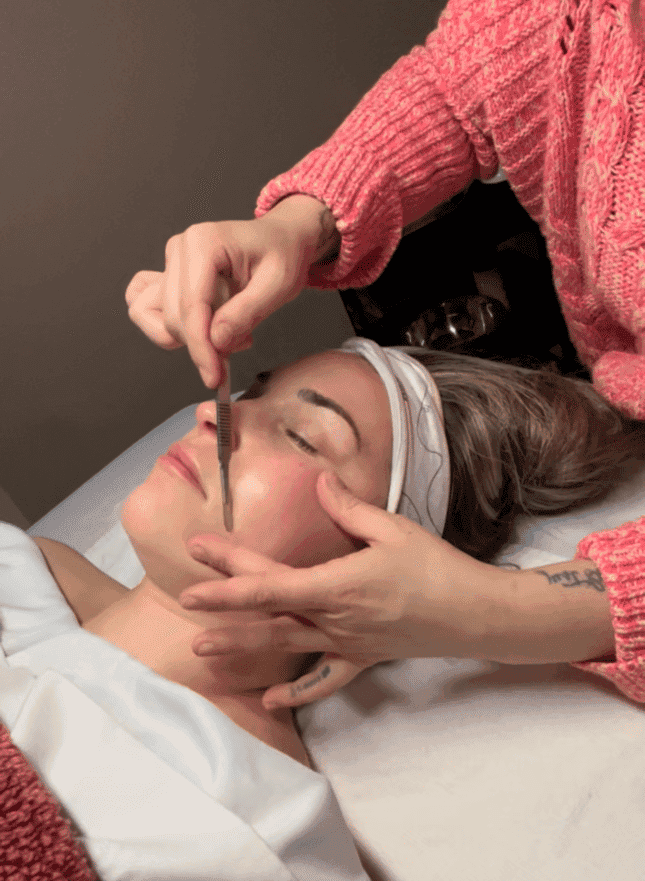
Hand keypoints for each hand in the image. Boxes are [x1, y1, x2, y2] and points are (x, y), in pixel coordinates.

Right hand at [125, 196, 331, 387]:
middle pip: (172, 315)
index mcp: (203, 243)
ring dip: (181, 336)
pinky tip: (201, 329)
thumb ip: (246, 314)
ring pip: (149, 314)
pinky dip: (167, 327)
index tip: (214, 376)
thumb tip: (216, 342)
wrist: (279, 240)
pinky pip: (146, 307)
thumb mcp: (278, 285)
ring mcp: (170, 263)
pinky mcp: (169, 277)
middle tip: (238, 346)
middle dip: (201, 344)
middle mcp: (179, 249)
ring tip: (223, 333)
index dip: (200, 347)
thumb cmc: (280, 254)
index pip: (191, 306)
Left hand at [180, 471, 511, 708]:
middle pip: (269, 611)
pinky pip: (324, 679)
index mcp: (337, 585)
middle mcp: (334, 619)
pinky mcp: (363, 657)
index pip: (270, 582)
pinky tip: (272, 701)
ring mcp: (346, 643)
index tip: (196, 563)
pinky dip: (297, 692)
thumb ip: (350, 508)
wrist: (476, 614)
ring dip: (242, 647)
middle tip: (186, 596)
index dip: (228, 575)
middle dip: (224, 602)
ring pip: (284, 646)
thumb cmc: (437, 569)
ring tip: (203, 650)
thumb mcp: (393, 530)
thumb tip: (318, 482)